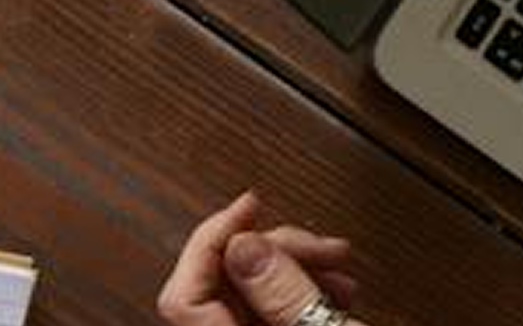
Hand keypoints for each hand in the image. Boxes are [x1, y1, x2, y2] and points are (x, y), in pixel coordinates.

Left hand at [160, 193, 372, 325]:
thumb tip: (242, 247)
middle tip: (320, 246)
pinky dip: (303, 294)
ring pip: (252, 300)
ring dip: (295, 271)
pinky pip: (275, 318)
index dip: (210, 242)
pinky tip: (336, 290)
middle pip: (221, 291)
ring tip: (339, 269)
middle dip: (271, 254)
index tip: (251, 208)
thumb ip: (285, 296)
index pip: (183, 299)